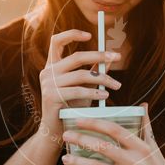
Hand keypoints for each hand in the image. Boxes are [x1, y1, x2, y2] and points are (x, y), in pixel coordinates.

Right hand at [38, 29, 121, 144]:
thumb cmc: (71, 107)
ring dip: (103, 78)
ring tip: (117, 85)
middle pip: (76, 57)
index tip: (91, 35)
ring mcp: (48, 84)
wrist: (56, 130)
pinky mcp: (52, 97)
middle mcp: (48, 72)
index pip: (56, 41)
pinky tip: (105, 95)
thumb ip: (93, 72)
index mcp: (52, 66)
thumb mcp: (83, 86)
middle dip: (99, 56)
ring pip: (81, 74)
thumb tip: (110, 59)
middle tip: (116, 57)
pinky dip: (94, 92)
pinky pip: (78, 91)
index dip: (72, 34)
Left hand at [61, 102, 164, 164]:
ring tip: (64, 158)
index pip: (114, 129)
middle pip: (101, 147)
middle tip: (65, 135)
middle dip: (80, 139)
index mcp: (140, 147)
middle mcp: (134, 161)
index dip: (94, 123)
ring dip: (78, 161)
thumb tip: (143, 104)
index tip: (78, 119)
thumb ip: (146, 125)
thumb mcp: (154, 147)